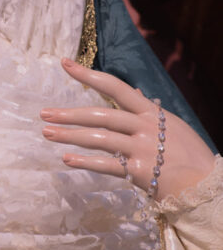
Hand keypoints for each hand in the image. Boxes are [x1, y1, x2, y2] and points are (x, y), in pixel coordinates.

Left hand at [40, 58, 214, 199]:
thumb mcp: (173, 126)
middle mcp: (145, 127)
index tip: (65, 63)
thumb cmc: (190, 156)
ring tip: (47, 133)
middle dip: (69, 114)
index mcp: (151, 112)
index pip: (115, 87)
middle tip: (44, 113)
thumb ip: (148, 112)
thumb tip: (133, 93)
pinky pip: (106, 165)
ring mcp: (141, 148)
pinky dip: (85, 162)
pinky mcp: (139, 171)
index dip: (88, 75)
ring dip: (70, 136)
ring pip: (98, 138)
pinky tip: (67, 160)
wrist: (208, 186)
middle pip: (100, 115)